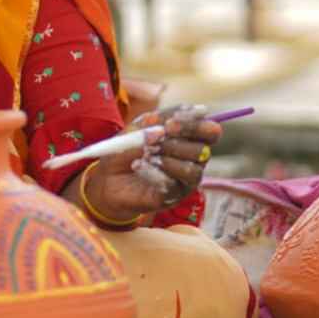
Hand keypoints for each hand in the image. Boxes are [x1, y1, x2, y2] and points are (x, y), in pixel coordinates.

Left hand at [76, 104, 221, 221]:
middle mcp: (193, 160)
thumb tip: (175, 121)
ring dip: (167, 158)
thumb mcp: (138, 128)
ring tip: (145, 154)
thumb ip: (157, 120)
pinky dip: (154, 172)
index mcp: (189, 139)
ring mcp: (185, 181)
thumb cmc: (127, 149)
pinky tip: (138, 165)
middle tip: (156, 139)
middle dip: (178, 142)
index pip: (210, 131)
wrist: (108, 178)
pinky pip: (174, 185)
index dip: (196, 125)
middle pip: (204, 150)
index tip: (170, 123)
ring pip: (193, 170)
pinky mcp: (174, 197)